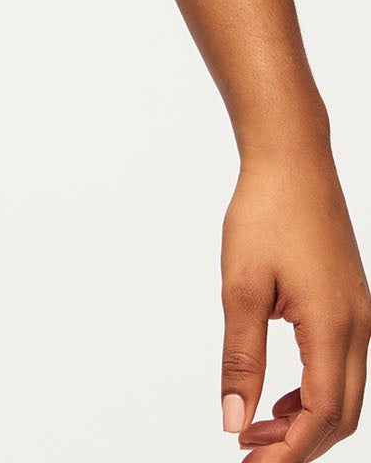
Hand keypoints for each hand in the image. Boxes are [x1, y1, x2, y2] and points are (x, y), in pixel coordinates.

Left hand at [222, 146, 370, 457]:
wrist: (292, 160)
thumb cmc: (266, 212)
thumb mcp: (241, 287)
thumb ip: (240, 359)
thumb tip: (234, 420)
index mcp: (333, 328)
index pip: (320, 415)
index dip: (289, 452)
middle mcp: (358, 329)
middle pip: (339, 415)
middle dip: (298, 445)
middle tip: (250, 457)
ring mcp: (360, 317)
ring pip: (344, 395)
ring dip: (304, 421)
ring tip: (257, 431)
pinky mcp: (350, 306)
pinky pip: (341, 368)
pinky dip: (312, 393)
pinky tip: (278, 397)